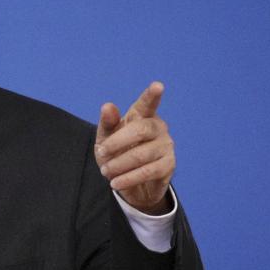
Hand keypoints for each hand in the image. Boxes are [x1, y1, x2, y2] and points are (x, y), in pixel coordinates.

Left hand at [95, 82, 175, 214]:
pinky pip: (148, 172)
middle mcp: (158, 127)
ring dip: (119, 164)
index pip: (147, 104)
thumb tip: (107, 106)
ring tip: (105, 171)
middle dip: (117, 142)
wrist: (129, 182)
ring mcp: (166, 146)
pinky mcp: (168, 165)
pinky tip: (115, 183)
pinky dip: (128, 178)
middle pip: (140, 130)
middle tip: (101, 152)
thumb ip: (107, 123)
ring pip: (142, 154)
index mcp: (142, 116)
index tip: (158, 86)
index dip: (151, 95)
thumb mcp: (106, 139)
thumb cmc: (117, 153)